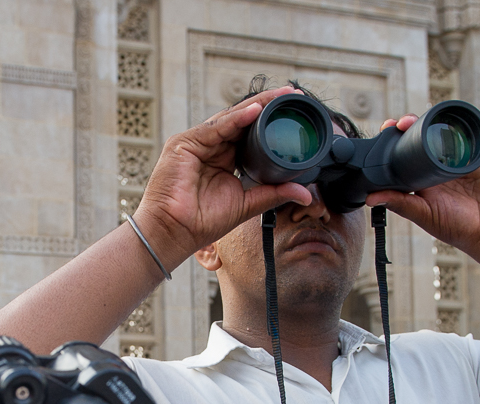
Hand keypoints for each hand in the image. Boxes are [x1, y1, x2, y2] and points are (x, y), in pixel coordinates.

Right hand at [135, 86, 315, 263]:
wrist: (174, 233)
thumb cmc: (202, 222)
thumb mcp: (246, 204)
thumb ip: (273, 193)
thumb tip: (304, 194)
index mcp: (222, 159)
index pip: (248, 133)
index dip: (269, 121)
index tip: (294, 111)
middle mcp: (209, 147)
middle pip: (241, 120)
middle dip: (267, 105)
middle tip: (291, 94)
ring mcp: (196, 143)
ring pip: (230, 118)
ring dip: (257, 105)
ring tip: (279, 96)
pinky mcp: (184, 144)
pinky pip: (215, 127)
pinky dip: (236, 119)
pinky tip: (256, 111)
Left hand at [365, 114, 479, 273]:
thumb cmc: (458, 227)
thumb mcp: (423, 214)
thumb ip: (399, 203)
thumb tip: (370, 198)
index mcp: (424, 177)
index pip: (407, 152)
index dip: (396, 141)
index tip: (384, 132)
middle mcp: (441, 164)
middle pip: (424, 136)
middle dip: (411, 126)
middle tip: (398, 124)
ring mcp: (461, 156)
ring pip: (445, 131)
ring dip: (431, 123)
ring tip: (416, 121)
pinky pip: (471, 136)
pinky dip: (459, 129)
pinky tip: (446, 125)